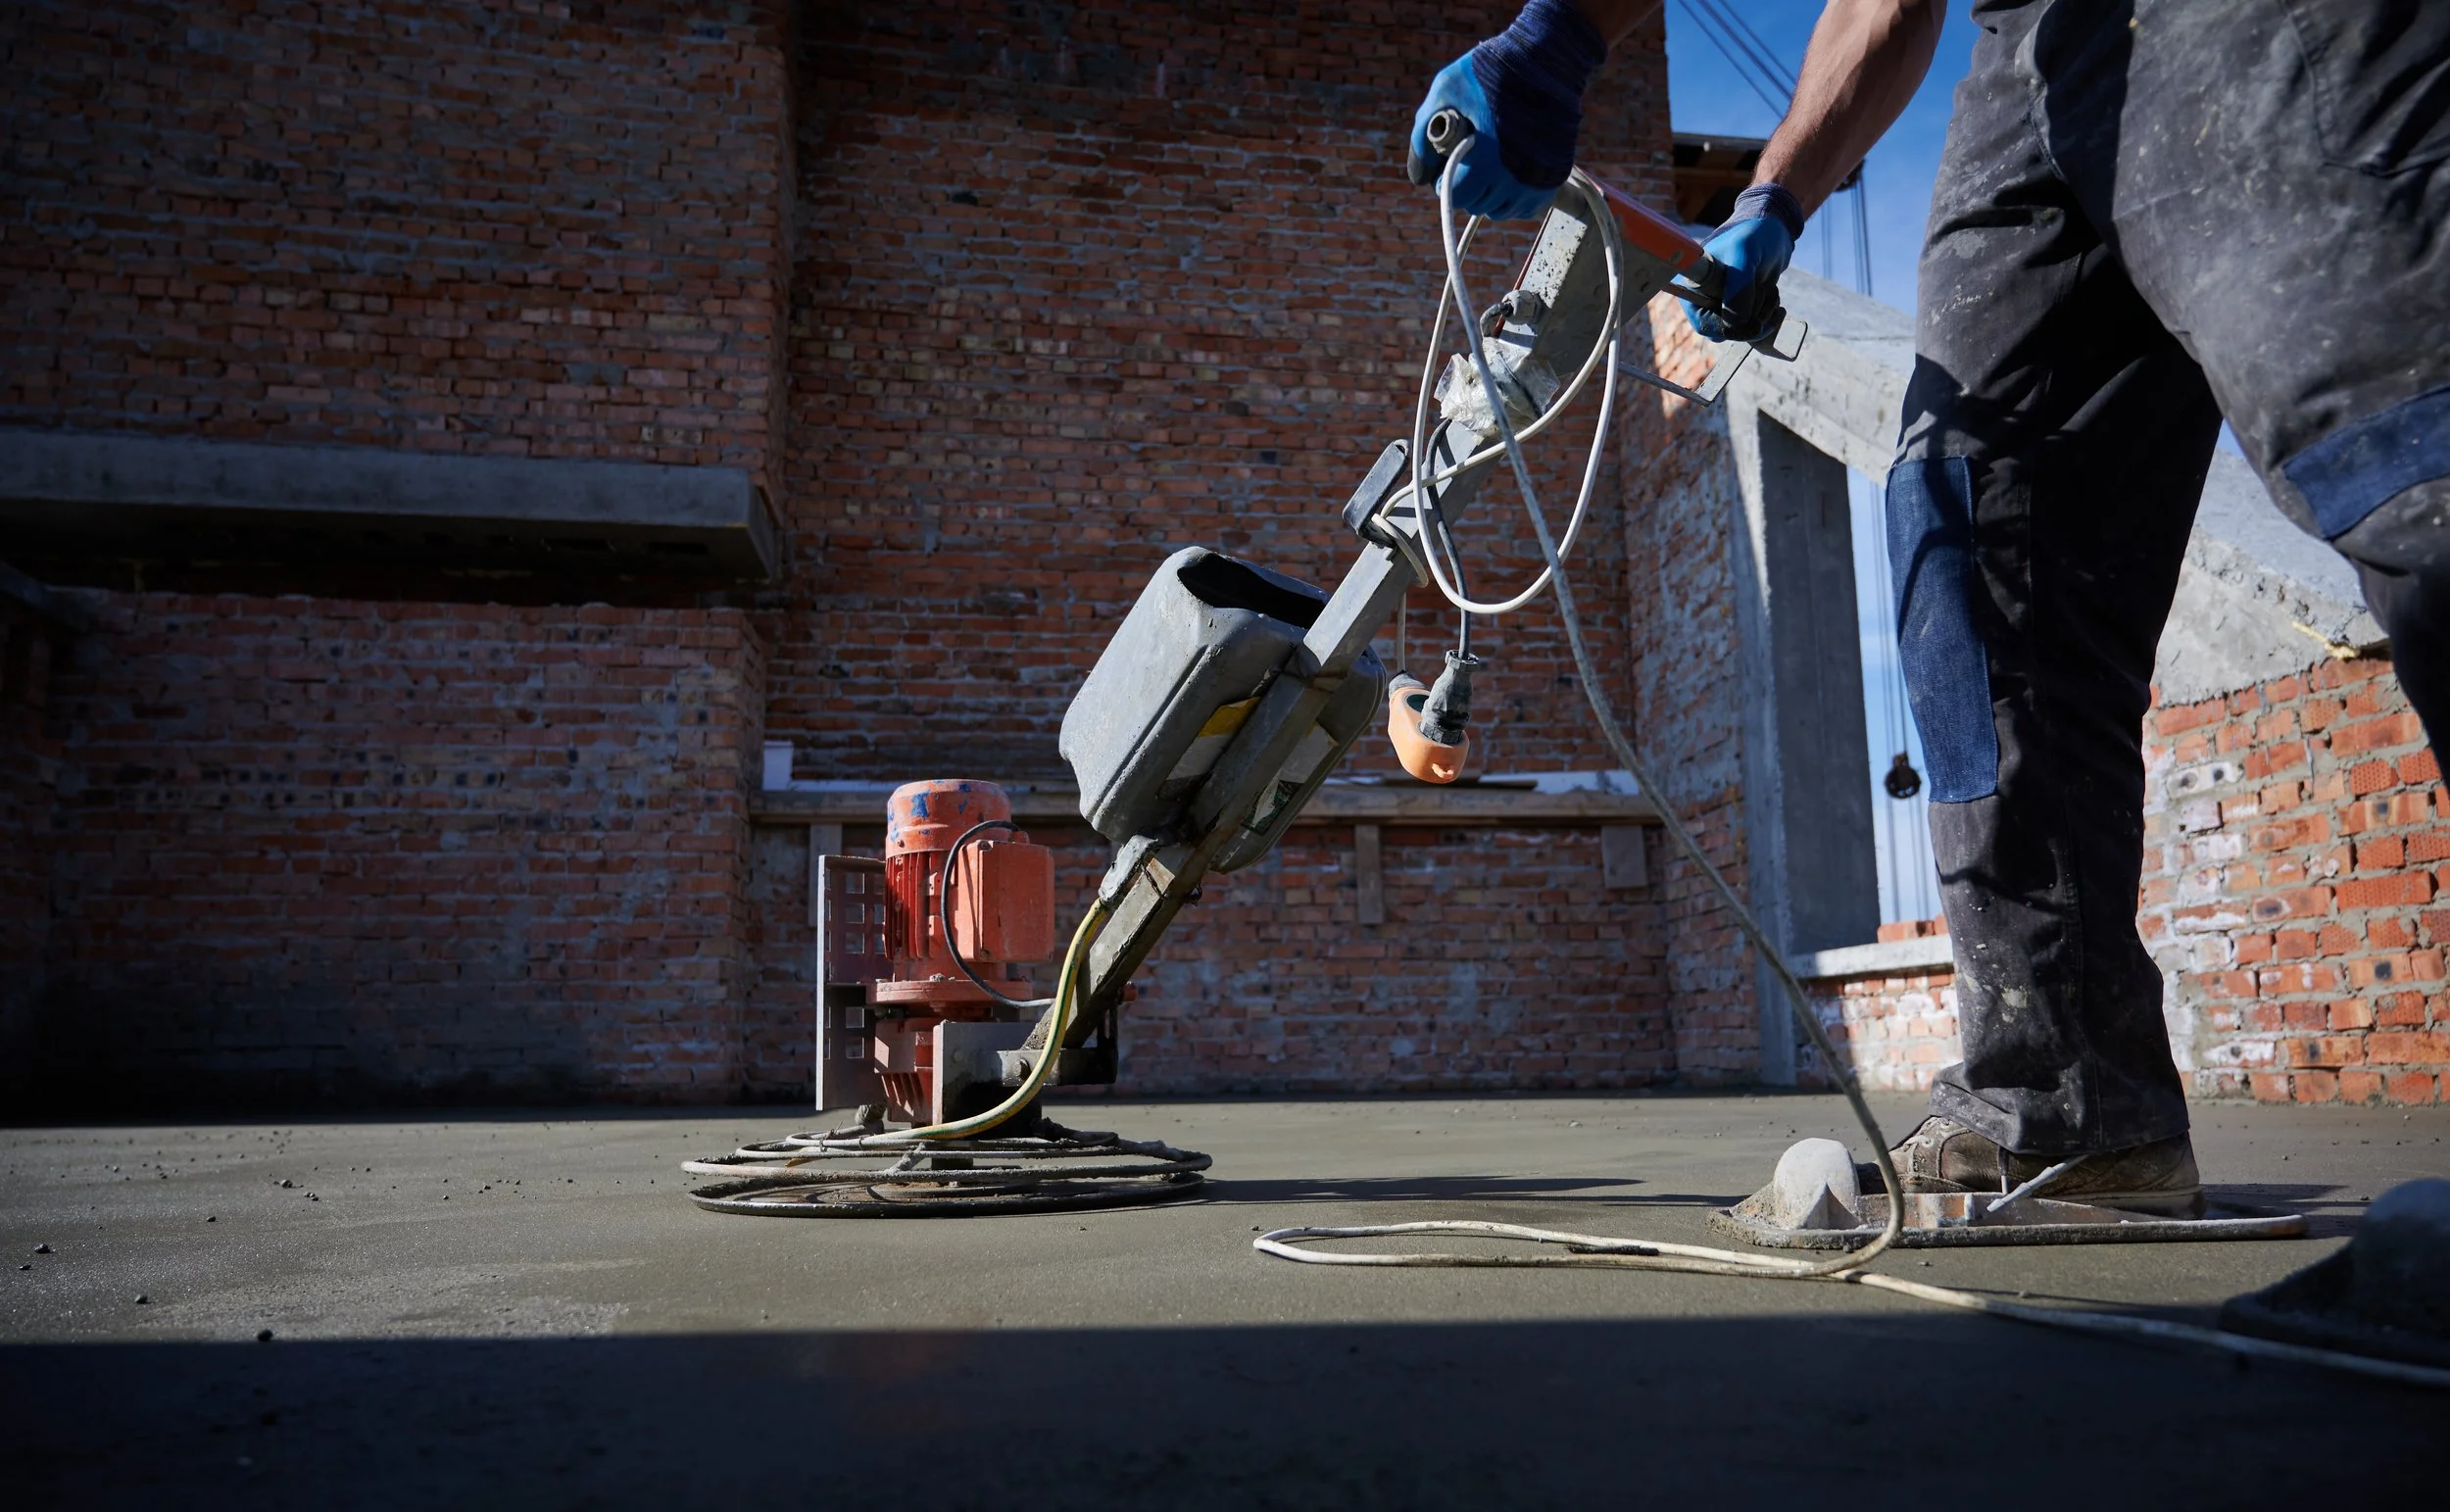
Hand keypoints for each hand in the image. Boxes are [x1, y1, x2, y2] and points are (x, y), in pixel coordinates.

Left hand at [1408, 56, 1553, 221]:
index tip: (1445, 170)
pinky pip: (1525, 208)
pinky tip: (1507, 176)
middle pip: (1477, 205)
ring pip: (1501, 210)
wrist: (1548, 59)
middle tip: (1466, 164)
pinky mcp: (1554, 177)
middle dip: (1466, 188)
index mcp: (1486, 157)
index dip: (1444, 183)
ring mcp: (1537, 179)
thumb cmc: (1492, 70)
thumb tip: (1420, 175)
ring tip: (1487, 169)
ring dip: (1489, 196)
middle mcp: (1514, 176)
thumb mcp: (1446, 88)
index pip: (1456, 195)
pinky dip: (1514, 198)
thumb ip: (1423, 130)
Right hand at [1688, 184, 1801, 343]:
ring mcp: (1725, 305)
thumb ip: (1738, 288)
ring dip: (1763, 315)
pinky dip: (1769, 315)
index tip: (1749, 321)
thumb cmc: (1753, 235)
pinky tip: (1774, 297)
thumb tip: (1736, 324)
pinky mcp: (1743, 307)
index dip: (1726, 328)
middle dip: (1751, 319)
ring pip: (1744, 330)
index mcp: (1695, 286)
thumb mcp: (1745, 256)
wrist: (1774, 229)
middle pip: (1727, 331)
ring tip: (1770, 290)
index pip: (1704, 324)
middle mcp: (1707, 299)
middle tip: (1766, 296)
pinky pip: (1755, 326)